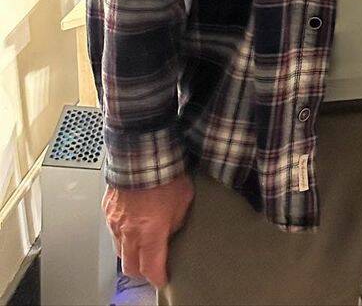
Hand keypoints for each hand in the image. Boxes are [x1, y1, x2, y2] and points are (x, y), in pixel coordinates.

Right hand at [102, 173, 194, 288]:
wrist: (142, 153)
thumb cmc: (166, 173)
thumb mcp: (183, 200)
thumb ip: (175, 222)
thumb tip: (169, 232)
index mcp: (150, 232)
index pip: (151, 268)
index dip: (157, 277)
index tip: (162, 280)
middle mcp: (129, 231)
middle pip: (130, 266)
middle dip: (141, 272)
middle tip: (151, 269)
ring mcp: (115, 222)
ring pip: (119, 251)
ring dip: (130, 254)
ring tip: (141, 248)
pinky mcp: (107, 211)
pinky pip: (113, 231)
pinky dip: (122, 234)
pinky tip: (131, 226)